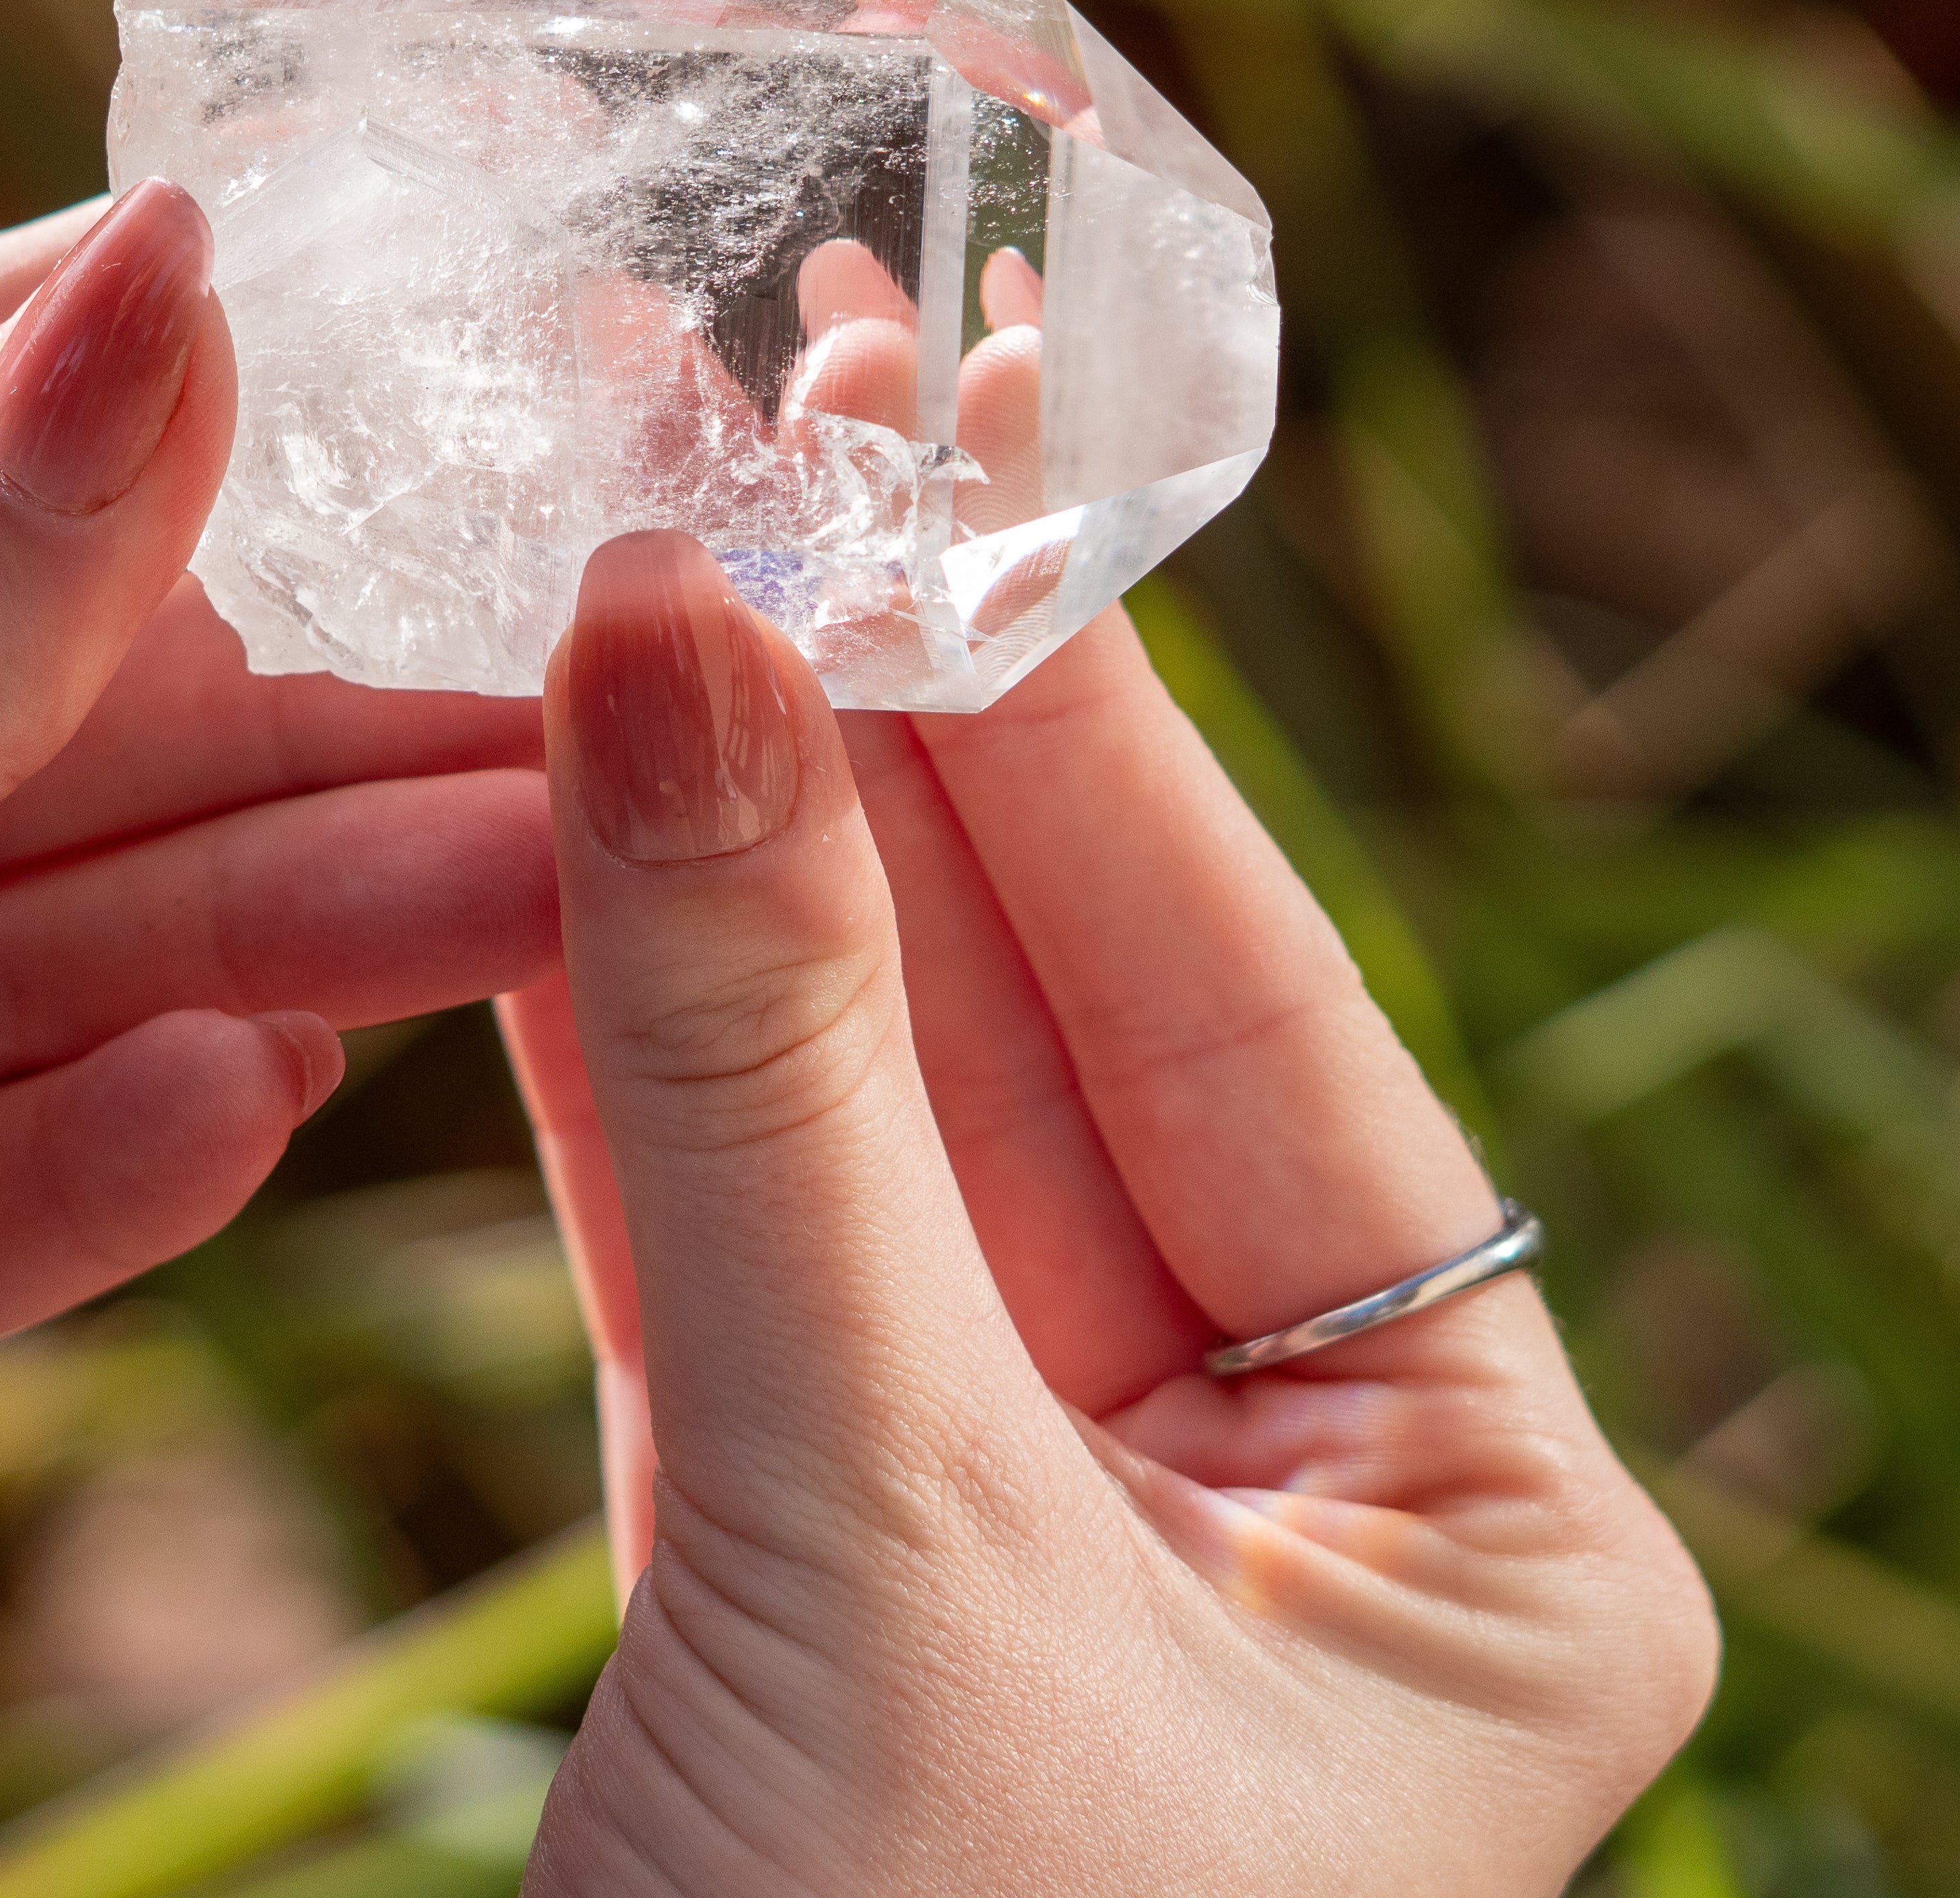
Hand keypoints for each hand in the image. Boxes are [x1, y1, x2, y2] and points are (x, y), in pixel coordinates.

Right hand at [503, 534, 1713, 1895]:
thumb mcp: (885, 1530)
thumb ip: (766, 1084)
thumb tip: (675, 639)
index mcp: (1467, 1524)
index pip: (1249, 1015)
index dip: (1078, 720)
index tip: (955, 447)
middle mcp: (1261, 1485)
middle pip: (1030, 1036)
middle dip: (875, 751)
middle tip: (774, 451)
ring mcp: (1014, 1504)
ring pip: (843, 1118)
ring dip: (708, 870)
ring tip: (625, 589)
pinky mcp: (785, 1548)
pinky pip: (704, 1233)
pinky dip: (603, 1050)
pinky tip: (527, 835)